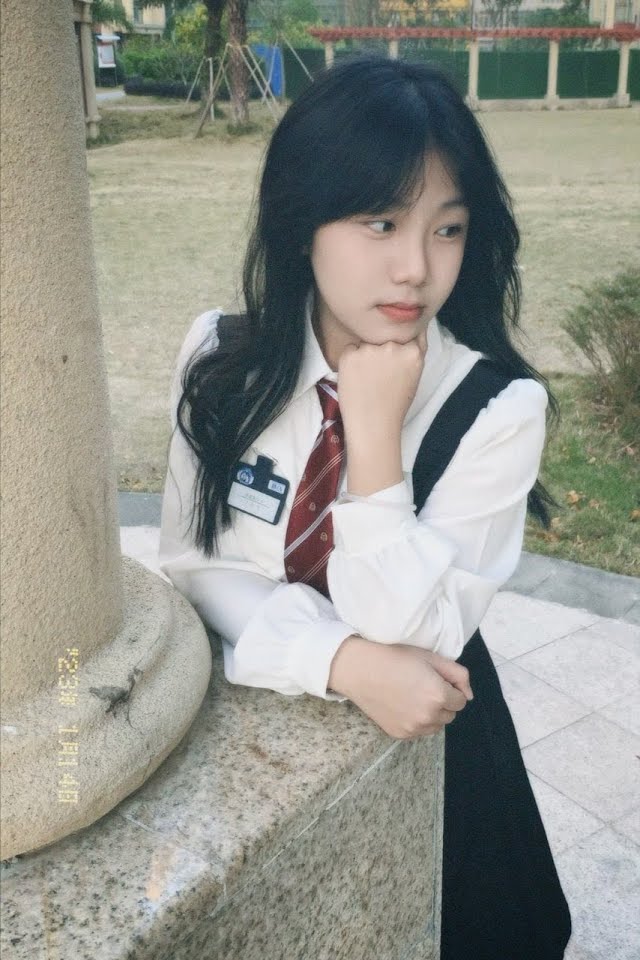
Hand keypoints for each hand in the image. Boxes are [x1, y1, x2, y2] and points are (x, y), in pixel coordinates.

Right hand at [328, 635, 472, 739]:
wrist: (360, 670)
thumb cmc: (395, 657)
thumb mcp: (430, 657)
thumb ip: (458, 674)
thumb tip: (469, 695)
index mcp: (438, 695)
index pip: (461, 700)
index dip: (451, 688)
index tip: (436, 679)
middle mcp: (428, 715)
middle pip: (450, 715)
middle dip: (443, 702)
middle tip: (423, 686)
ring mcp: (413, 728)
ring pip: (436, 725)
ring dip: (432, 714)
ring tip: (413, 696)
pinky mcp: (400, 734)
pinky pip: (419, 731)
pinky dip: (417, 721)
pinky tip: (403, 705)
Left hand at [338, 329, 426, 440]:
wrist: (373, 425)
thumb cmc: (395, 403)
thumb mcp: (415, 373)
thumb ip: (416, 349)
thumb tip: (419, 324)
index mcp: (413, 352)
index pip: (406, 334)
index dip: (398, 347)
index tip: (393, 362)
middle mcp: (393, 347)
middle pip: (384, 337)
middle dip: (382, 350)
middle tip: (380, 377)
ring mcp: (370, 349)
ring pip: (366, 342)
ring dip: (366, 355)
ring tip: (368, 380)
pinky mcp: (350, 355)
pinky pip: (351, 349)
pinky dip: (351, 361)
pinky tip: (356, 379)